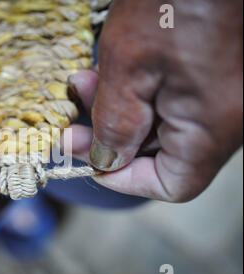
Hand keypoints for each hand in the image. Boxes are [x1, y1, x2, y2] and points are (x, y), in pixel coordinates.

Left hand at [68, 0, 241, 201]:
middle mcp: (226, 117)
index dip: (124, 179)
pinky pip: (172, 98)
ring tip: (82, 85)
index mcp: (213, 126)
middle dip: (110, 138)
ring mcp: (222, 94)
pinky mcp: (214, 74)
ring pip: (162, 123)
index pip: (172, 184)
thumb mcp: (128, 65)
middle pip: (162, 153)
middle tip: (71, 124)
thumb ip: (116, 124)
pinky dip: (136, 90)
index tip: (89, 161)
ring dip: (117, 111)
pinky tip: (107, 71)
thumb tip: (107, 160)